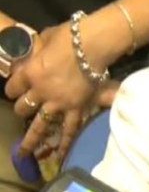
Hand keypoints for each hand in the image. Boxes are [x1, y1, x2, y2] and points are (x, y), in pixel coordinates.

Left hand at [5, 22, 112, 155]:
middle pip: (23, 107)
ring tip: (24, 152)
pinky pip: (69, 129)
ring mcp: (58, 103)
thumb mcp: (47, 38)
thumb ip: (40, 48)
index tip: (16, 87)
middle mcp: (41, 92)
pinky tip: (59, 155)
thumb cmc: (70, 36)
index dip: (13, 87)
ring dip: (32, 139)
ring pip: (40, 125)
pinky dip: (64, 143)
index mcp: (29, 74)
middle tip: (25, 108)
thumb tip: (39, 49)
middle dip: (22, 108)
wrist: (93, 45)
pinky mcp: (76, 108)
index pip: (12, 87)